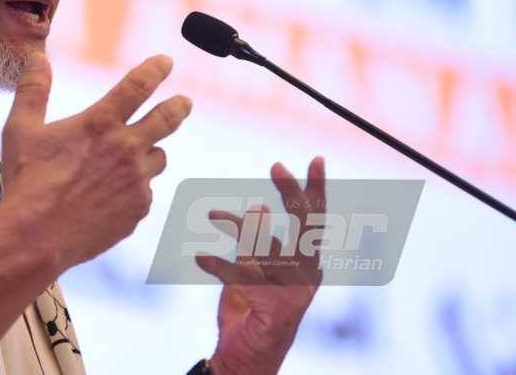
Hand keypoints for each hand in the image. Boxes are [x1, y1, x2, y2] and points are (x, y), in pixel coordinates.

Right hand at [0, 53, 191, 269]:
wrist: (37, 237)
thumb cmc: (26, 182)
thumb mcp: (21, 129)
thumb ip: (33, 89)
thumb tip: (37, 56)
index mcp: (100, 123)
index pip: (138, 85)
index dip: (156, 69)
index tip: (166, 62)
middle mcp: (126, 148)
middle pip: (167, 118)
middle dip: (179, 106)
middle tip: (185, 101)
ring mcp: (136, 181)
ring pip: (157, 158)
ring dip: (149, 152)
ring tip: (132, 158)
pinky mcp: (138, 209)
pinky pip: (146, 191)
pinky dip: (135, 187)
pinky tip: (112, 195)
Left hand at [200, 157, 325, 374]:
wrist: (247, 355)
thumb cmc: (253, 309)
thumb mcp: (254, 267)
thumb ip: (258, 239)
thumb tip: (260, 208)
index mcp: (307, 261)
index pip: (315, 219)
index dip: (317, 189)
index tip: (316, 160)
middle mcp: (308, 273)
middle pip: (306, 226)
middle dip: (293, 194)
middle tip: (277, 166)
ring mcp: (295, 291)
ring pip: (269, 248)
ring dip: (241, 229)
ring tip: (214, 214)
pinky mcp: (276, 307)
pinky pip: (245, 278)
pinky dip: (220, 266)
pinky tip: (199, 258)